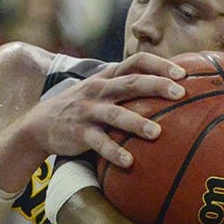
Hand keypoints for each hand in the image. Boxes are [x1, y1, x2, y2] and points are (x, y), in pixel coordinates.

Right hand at [23, 53, 184, 166]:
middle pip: (131, 83)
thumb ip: (129, 87)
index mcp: (109, 77)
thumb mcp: (102, 90)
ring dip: (137, 123)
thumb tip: (170, 89)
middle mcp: (99, 90)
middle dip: (157, 86)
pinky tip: (129, 162)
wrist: (39, 124)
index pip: (137, 62)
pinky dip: (114, 152)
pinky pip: (99, 142)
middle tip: (180, 93)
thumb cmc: (83, 107)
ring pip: (116, 114)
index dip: (161, 64)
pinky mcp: (79, 133)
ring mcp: (88, 111)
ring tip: (157, 133)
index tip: (184, 73)